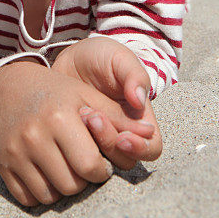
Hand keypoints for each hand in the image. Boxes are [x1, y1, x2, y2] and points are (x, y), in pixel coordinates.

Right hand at [0, 60, 112, 206]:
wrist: (9, 87)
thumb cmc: (57, 91)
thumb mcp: (86, 96)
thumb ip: (118, 117)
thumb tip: (149, 134)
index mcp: (59, 116)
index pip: (91, 166)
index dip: (101, 168)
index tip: (98, 157)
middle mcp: (34, 135)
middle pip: (72, 186)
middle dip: (83, 179)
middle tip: (81, 161)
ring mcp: (16, 151)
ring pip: (51, 196)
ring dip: (63, 186)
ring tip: (64, 164)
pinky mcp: (3, 164)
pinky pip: (29, 199)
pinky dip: (41, 191)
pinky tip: (45, 170)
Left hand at [52, 38, 161, 166]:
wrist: (70, 57)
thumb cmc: (101, 56)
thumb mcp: (119, 58)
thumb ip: (134, 75)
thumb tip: (139, 101)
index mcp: (140, 119)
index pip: (151, 148)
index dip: (140, 148)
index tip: (123, 137)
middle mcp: (122, 133)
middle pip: (125, 158)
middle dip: (109, 141)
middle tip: (92, 116)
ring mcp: (99, 139)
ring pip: (103, 161)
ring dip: (92, 142)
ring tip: (81, 114)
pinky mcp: (78, 140)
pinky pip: (78, 155)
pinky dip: (74, 143)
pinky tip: (68, 121)